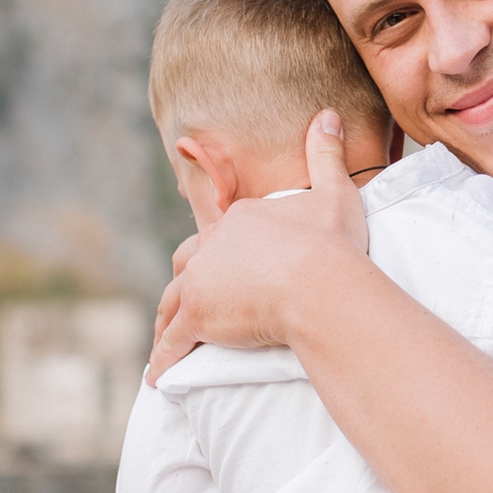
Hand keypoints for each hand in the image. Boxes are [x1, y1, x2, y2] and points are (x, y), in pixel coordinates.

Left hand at [149, 112, 368, 382]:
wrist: (319, 284)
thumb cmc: (331, 243)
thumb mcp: (334, 193)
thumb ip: (325, 154)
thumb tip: (326, 114)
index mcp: (240, 219)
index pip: (222, 233)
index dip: (223, 250)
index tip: (227, 264)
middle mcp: (213, 246)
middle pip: (187, 262)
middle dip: (185, 280)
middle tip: (185, 299)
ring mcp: (202, 282)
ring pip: (172, 301)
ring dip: (167, 319)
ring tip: (165, 338)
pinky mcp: (199, 318)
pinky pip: (175, 342)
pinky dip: (164, 360)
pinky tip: (158, 378)